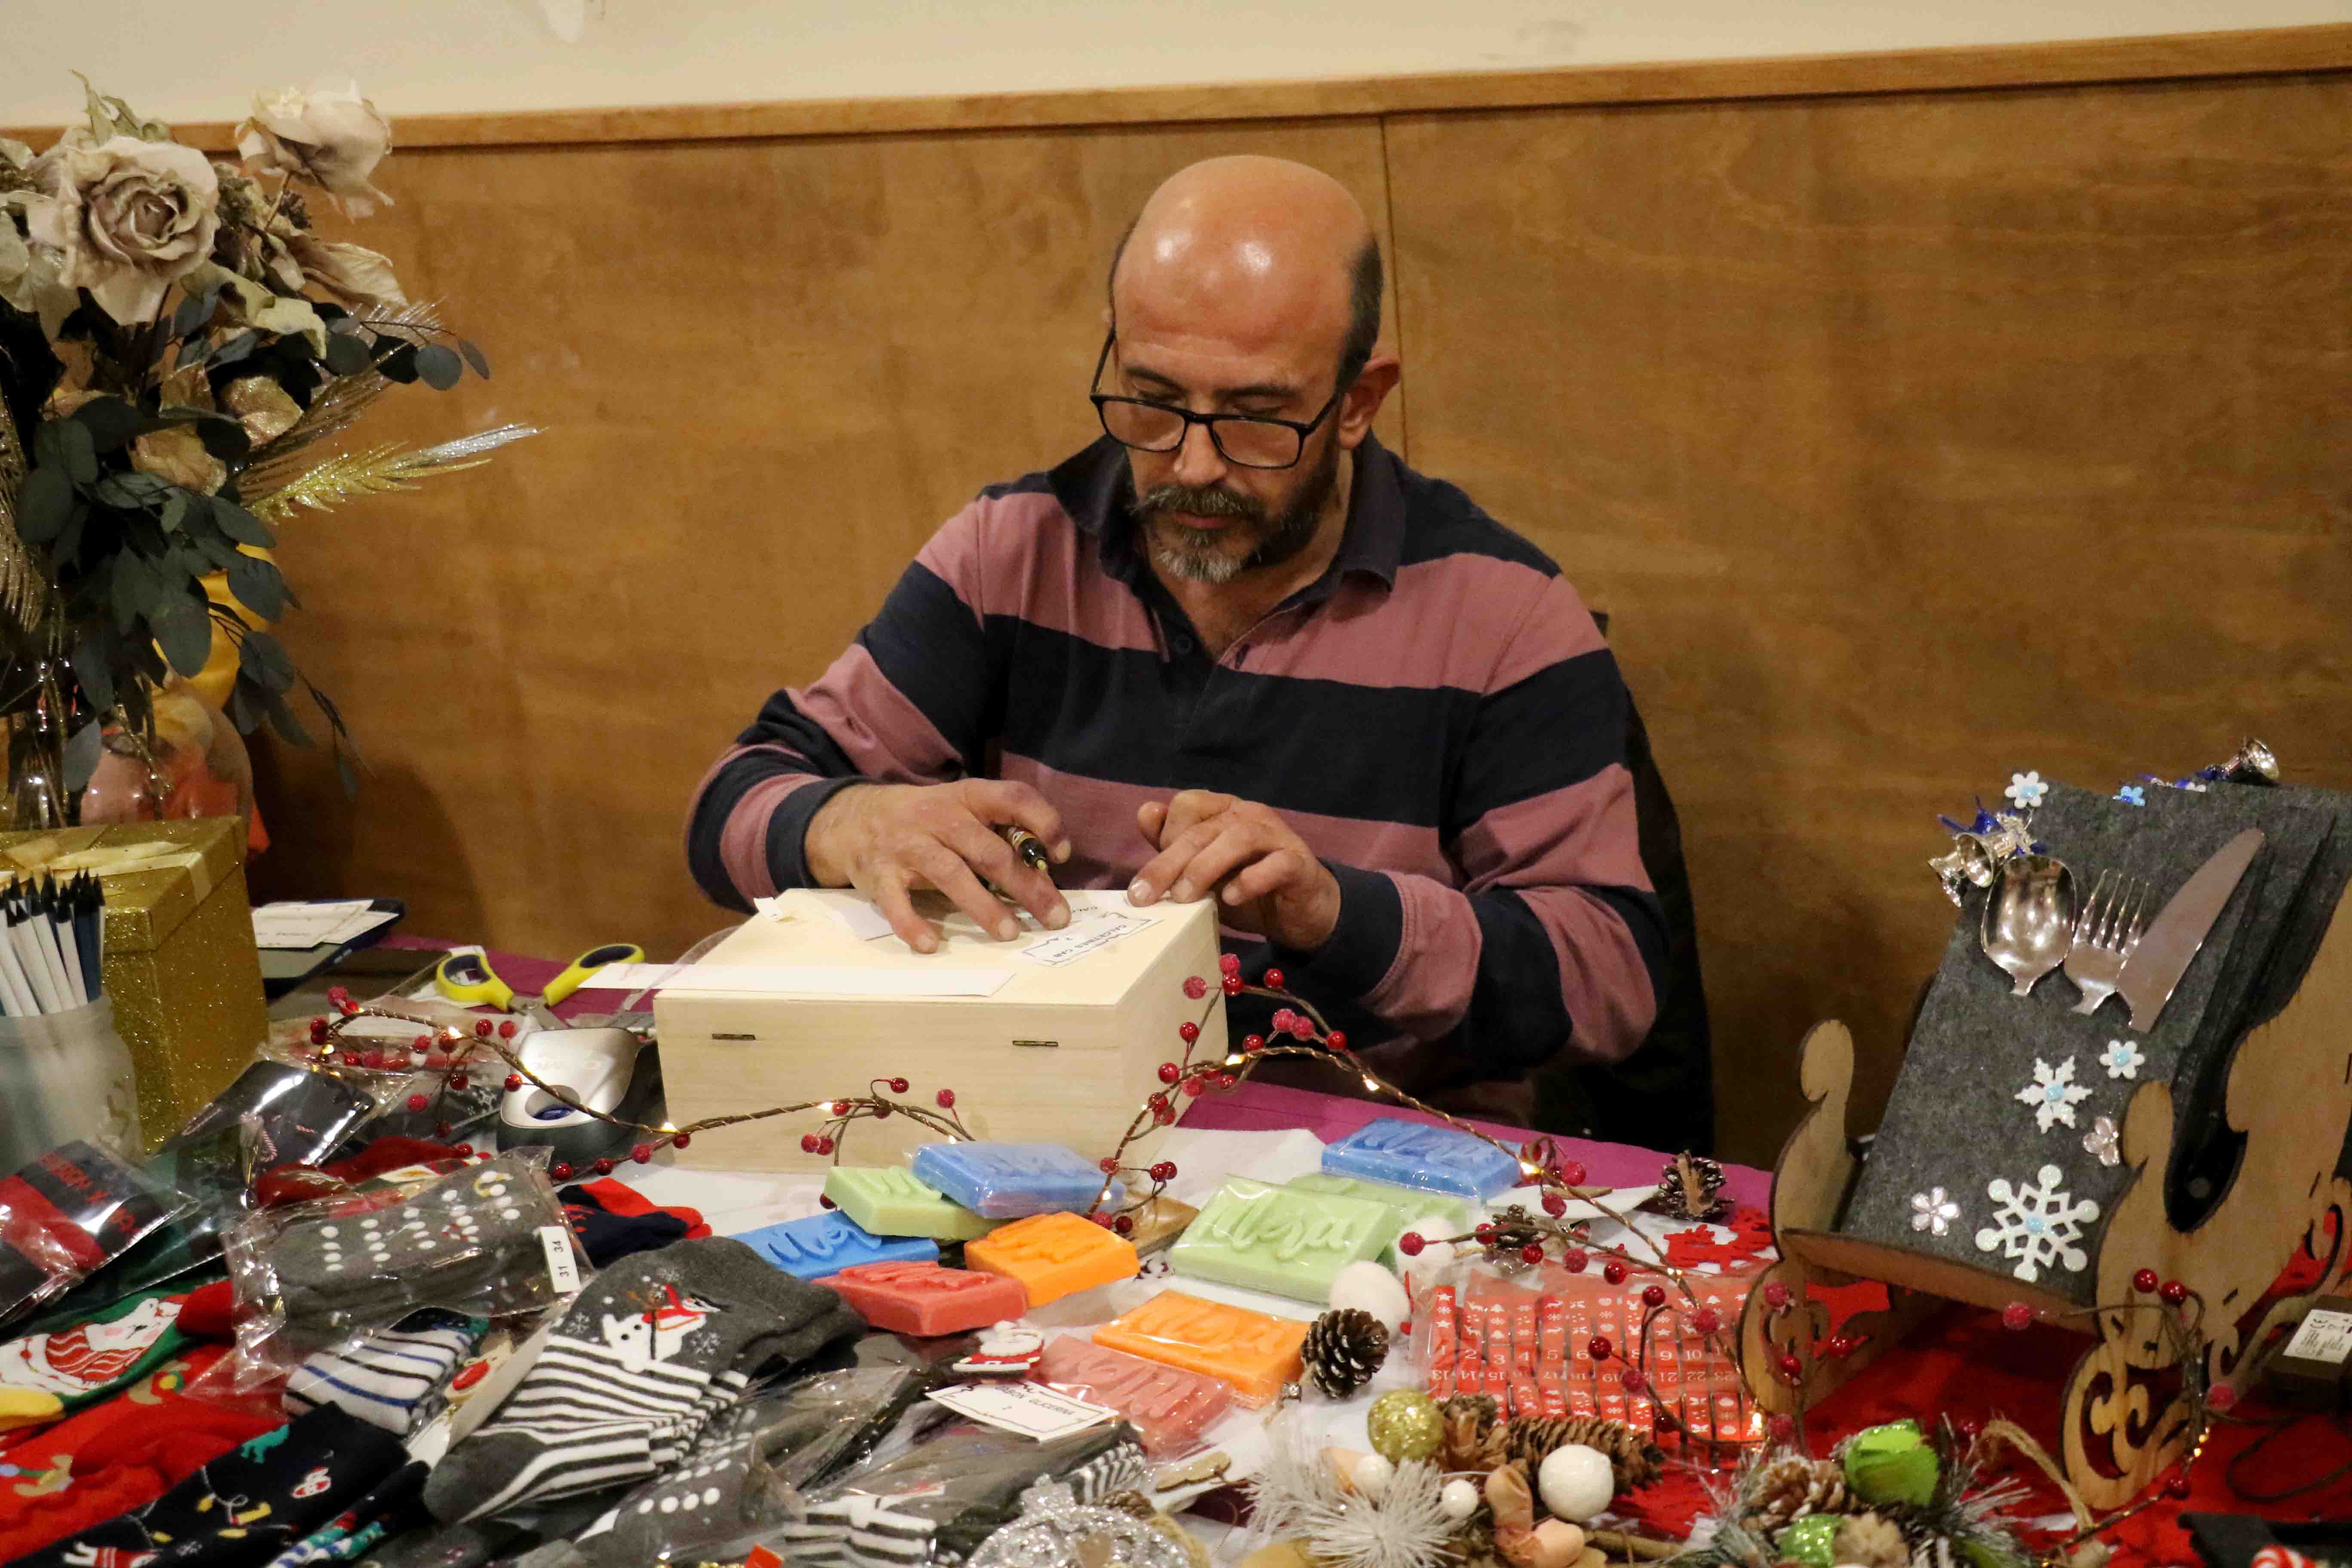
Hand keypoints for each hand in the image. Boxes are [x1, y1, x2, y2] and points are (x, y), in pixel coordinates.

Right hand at [805, 780, 1070, 952]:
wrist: (853, 819)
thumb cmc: (925, 821)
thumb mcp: (961, 811)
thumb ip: (998, 834)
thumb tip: (1045, 875)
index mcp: (967, 797)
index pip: (1013, 797)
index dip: (1043, 821)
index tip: (1060, 854)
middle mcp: (939, 817)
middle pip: (989, 850)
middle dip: (1026, 885)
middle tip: (1055, 916)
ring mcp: (908, 845)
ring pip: (951, 874)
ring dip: (983, 906)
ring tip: (1009, 932)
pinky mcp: (880, 873)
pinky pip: (897, 902)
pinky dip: (913, 924)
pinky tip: (931, 944)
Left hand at [1128, 790, 1340, 951]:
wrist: (1300, 911)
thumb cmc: (1246, 888)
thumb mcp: (1204, 871)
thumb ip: (1175, 845)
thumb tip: (1146, 812)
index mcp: (1224, 810)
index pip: (1188, 804)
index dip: (1164, 836)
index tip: (1146, 881)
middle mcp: (1250, 815)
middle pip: (1204, 828)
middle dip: (1169, 863)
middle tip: (1145, 897)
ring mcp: (1277, 836)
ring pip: (1238, 838)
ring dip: (1205, 868)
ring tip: (1185, 898)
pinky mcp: (1299, 864)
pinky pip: (1276, 865)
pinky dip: (1250, 880)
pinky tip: (1232, 898)